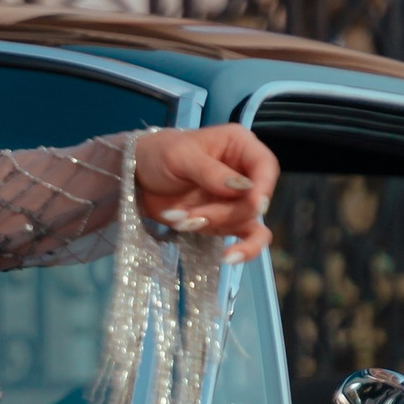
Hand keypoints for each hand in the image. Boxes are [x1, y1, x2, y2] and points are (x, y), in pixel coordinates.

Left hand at [133, 124, 277, 262]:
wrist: (138, 177)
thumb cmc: (160, 154)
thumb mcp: (181, 156)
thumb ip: (211, 172)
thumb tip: (243, 188)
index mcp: (239, 146)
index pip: (265, 166)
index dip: (264, 186)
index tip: (255, 204)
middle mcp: (244, 173)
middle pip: (255, 200)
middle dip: (224, 212)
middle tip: (192, 215)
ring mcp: (236, 200)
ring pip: (248, 222)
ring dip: (216, 225)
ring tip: (182, 221)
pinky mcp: (227, 221)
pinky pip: (244, 239)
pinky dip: (237, 249)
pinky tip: (227, 257)